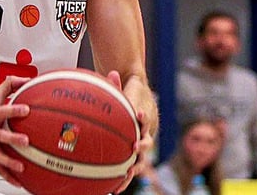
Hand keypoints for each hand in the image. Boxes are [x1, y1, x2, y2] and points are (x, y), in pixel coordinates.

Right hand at [0, 76, 31, 186]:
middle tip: (25, 141)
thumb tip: (28, 79)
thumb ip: (11, 85)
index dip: (14, 110)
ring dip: (9, 162)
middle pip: (0, 135)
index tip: (26, 109)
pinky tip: (19, 182)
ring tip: (22, 167)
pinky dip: (7, 176)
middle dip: (12, 139)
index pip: (3, 111)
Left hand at [105, 71, 157, 193]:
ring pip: (138, 162)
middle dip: (140, 148)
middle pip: (145, 144)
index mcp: (144, 119)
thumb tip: (113, 73)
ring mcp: (139, 147)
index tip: (139, 115)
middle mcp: (144, 134)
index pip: (145, 118)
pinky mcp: (132, 156)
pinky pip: (127, 169)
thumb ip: (119, 84)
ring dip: (130, 172)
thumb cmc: (130, 94)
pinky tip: (111, 190)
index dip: (143, 117)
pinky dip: (122, 179)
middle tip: (133, 149)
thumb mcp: (127, 89)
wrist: (138, 103)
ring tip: (120, 182)